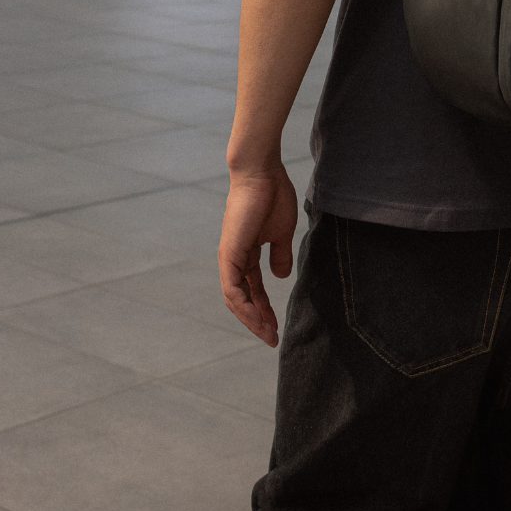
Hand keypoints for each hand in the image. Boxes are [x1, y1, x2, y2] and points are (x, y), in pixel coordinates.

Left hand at [218, 167, 297, 346]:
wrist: (261, 173)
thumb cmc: (273, 195)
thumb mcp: (281, 232)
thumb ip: (280, 255)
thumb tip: (280, 277)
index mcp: (246, 252)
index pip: (253, 288)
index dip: (264, 307)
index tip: (276, 325)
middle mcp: (233, 258)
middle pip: (242, 298)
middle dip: (257, 319)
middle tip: (272, 337)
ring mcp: (229, 257)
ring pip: (235, 298)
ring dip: (251, 318)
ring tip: (268, 333)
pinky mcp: (229, 254)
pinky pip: (233, 289)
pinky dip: (244, 306)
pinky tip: (257, 318)